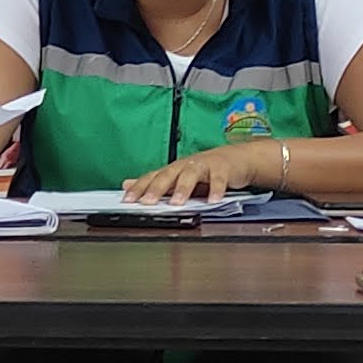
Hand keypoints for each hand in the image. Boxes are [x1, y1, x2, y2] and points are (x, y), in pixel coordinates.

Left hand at [125, 146, 253, 202]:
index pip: (152, 177)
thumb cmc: (204, 170)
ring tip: (176, 203)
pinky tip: (213, 201)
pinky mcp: (222, 169)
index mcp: (173, 169)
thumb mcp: (178, 176)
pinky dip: (216, 189)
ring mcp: (204, 165)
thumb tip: (126, 184)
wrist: (236, 159)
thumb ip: (154, 182)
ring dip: (183, 188)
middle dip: (157, 188)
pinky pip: (218, 179)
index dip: (139, 188)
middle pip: (168, 175)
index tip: (127, 200)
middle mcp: (185, 165)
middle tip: (147, 202)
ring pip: (191, 175)